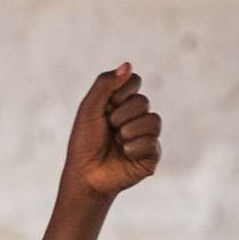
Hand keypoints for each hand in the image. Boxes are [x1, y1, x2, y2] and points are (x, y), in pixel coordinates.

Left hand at [62, 63, 161, 201]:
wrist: (85, 174)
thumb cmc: (84, 143)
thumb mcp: (89, 109)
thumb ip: (105, 84)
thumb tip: (128, 65)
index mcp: (122, 103)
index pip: (135, 81)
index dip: (121, 91)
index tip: (107, 106)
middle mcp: (136, 117)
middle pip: (143, 101)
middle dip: (121, 115)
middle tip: (109, 129)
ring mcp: (146, 136)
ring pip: (153, 121)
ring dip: (129, 131)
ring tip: (117, 142)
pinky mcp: (151, 155)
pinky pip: (153, 142)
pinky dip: (133, 148)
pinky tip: (124, 155)